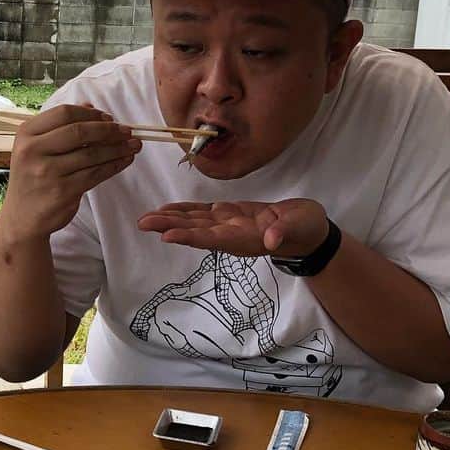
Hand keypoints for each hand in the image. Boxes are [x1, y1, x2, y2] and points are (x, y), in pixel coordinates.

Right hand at [0, 104, 140, 242]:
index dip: (91, 114)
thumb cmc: (33, 178)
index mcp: (26, 134)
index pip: (64, 113)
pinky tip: (125, 161)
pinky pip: (95, 174)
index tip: (109, 118)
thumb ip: (60, 127)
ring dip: (117, 148)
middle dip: (109, 130)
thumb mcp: (36, 148)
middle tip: (127, 131)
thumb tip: (90, 107)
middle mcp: (33, 150)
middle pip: (79, 131)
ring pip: (91, 154)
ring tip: (133, 145)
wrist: (22, 217)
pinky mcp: (62, 191)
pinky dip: (114, 166)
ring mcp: (47, 172)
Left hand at [138, 198, 329, 258]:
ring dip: (169, 219)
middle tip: (143, 223)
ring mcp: (227, 225)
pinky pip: (201, 213)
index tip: (167, 236)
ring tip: (145, 218)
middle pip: (195, 232)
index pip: (212, 239)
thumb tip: (273, 240)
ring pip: (193, 222)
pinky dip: (183, 210)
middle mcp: (230, 235)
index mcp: (244, 239)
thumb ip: (285, 232)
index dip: (190, 237)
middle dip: (169, 227)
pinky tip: (167, 210)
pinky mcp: (228, 215)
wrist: (306, 229)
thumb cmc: (304, 229)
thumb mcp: (300, 227)